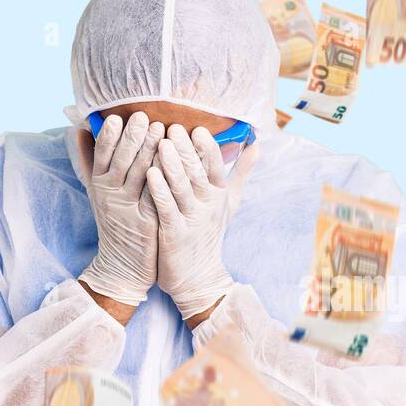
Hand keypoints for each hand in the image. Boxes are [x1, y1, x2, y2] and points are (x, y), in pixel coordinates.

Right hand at [77, 113, 164, 310]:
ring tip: (162, 130)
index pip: (100, 155)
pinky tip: (175, 161)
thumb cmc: (114, 222)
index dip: (107, 136)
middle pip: (121, 161)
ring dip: (150, 150)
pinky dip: (165, 176)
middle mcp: (111, 195)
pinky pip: (157, 194)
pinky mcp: (147, 221)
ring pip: (140, 174)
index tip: (116, 117)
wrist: (122, 264)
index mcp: (98, 184)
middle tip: (144, 116)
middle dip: (132, 137)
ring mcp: (129, 208)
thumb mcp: (97, 192)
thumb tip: (78, 128)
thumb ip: (89, 161)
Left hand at [146, 124, 259, 321]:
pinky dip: (159, 190)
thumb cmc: (210, 233)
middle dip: (186, 150)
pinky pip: (166, 207)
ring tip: (161, 145)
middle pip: (198, 172)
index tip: (198, 129)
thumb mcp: (228, 203)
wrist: (199, 276)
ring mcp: (192, 220)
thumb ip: (240, 172)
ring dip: (171, 165)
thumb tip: (256, 145)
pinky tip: (149, 174)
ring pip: (181, 188)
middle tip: (173, 128)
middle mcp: (208, 205)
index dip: (208, 148)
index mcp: (219, 195)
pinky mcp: (174, 233)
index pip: (216, 166)